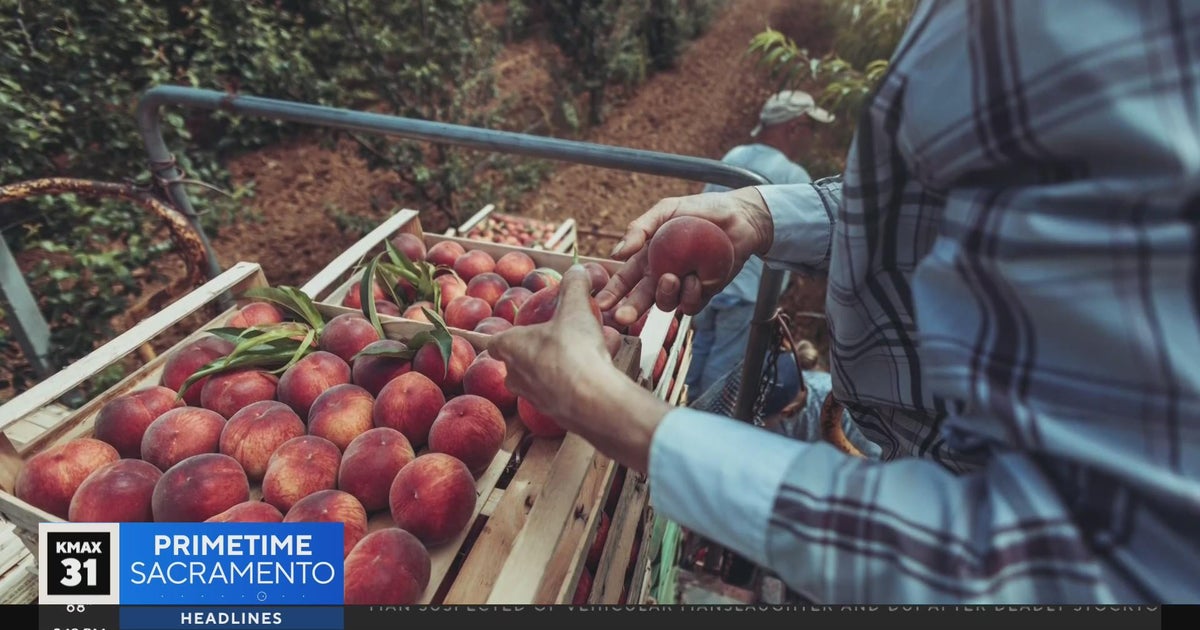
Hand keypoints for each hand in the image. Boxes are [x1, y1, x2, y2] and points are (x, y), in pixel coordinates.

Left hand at [488, 265, 670, 472]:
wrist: (592, 400)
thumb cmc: (574, 350)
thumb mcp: (576, 309)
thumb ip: (574, 286)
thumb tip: (578, 270)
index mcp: (511, 347)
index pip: (492, 342)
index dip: (498, 336)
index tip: (506, 333)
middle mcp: (515, 375)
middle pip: (513, 363)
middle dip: (528, 353)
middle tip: (550, 341)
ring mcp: (532, 397)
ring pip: (534, 380)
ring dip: (548, 369)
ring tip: (574, 358)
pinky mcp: (552, 413)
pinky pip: (555, 394)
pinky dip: (566, 385)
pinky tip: (588, 377)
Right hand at [596, 186, 772, 325]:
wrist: (740, 217)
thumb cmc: (701, 210)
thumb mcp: (666, 210)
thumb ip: (640, 228)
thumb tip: (616, 254)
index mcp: (648, 258)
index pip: (625, 279)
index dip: (611, 292)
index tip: (600, 303)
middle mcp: (663, 276)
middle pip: (640, 299)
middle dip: (629, 309)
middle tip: (622, 316)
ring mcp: (683, 287)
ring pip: (665, 304)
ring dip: (665, 294)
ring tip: (672, 277)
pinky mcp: (704, 293)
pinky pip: (691, 305)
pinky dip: (691, 295)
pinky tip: (696, 278)